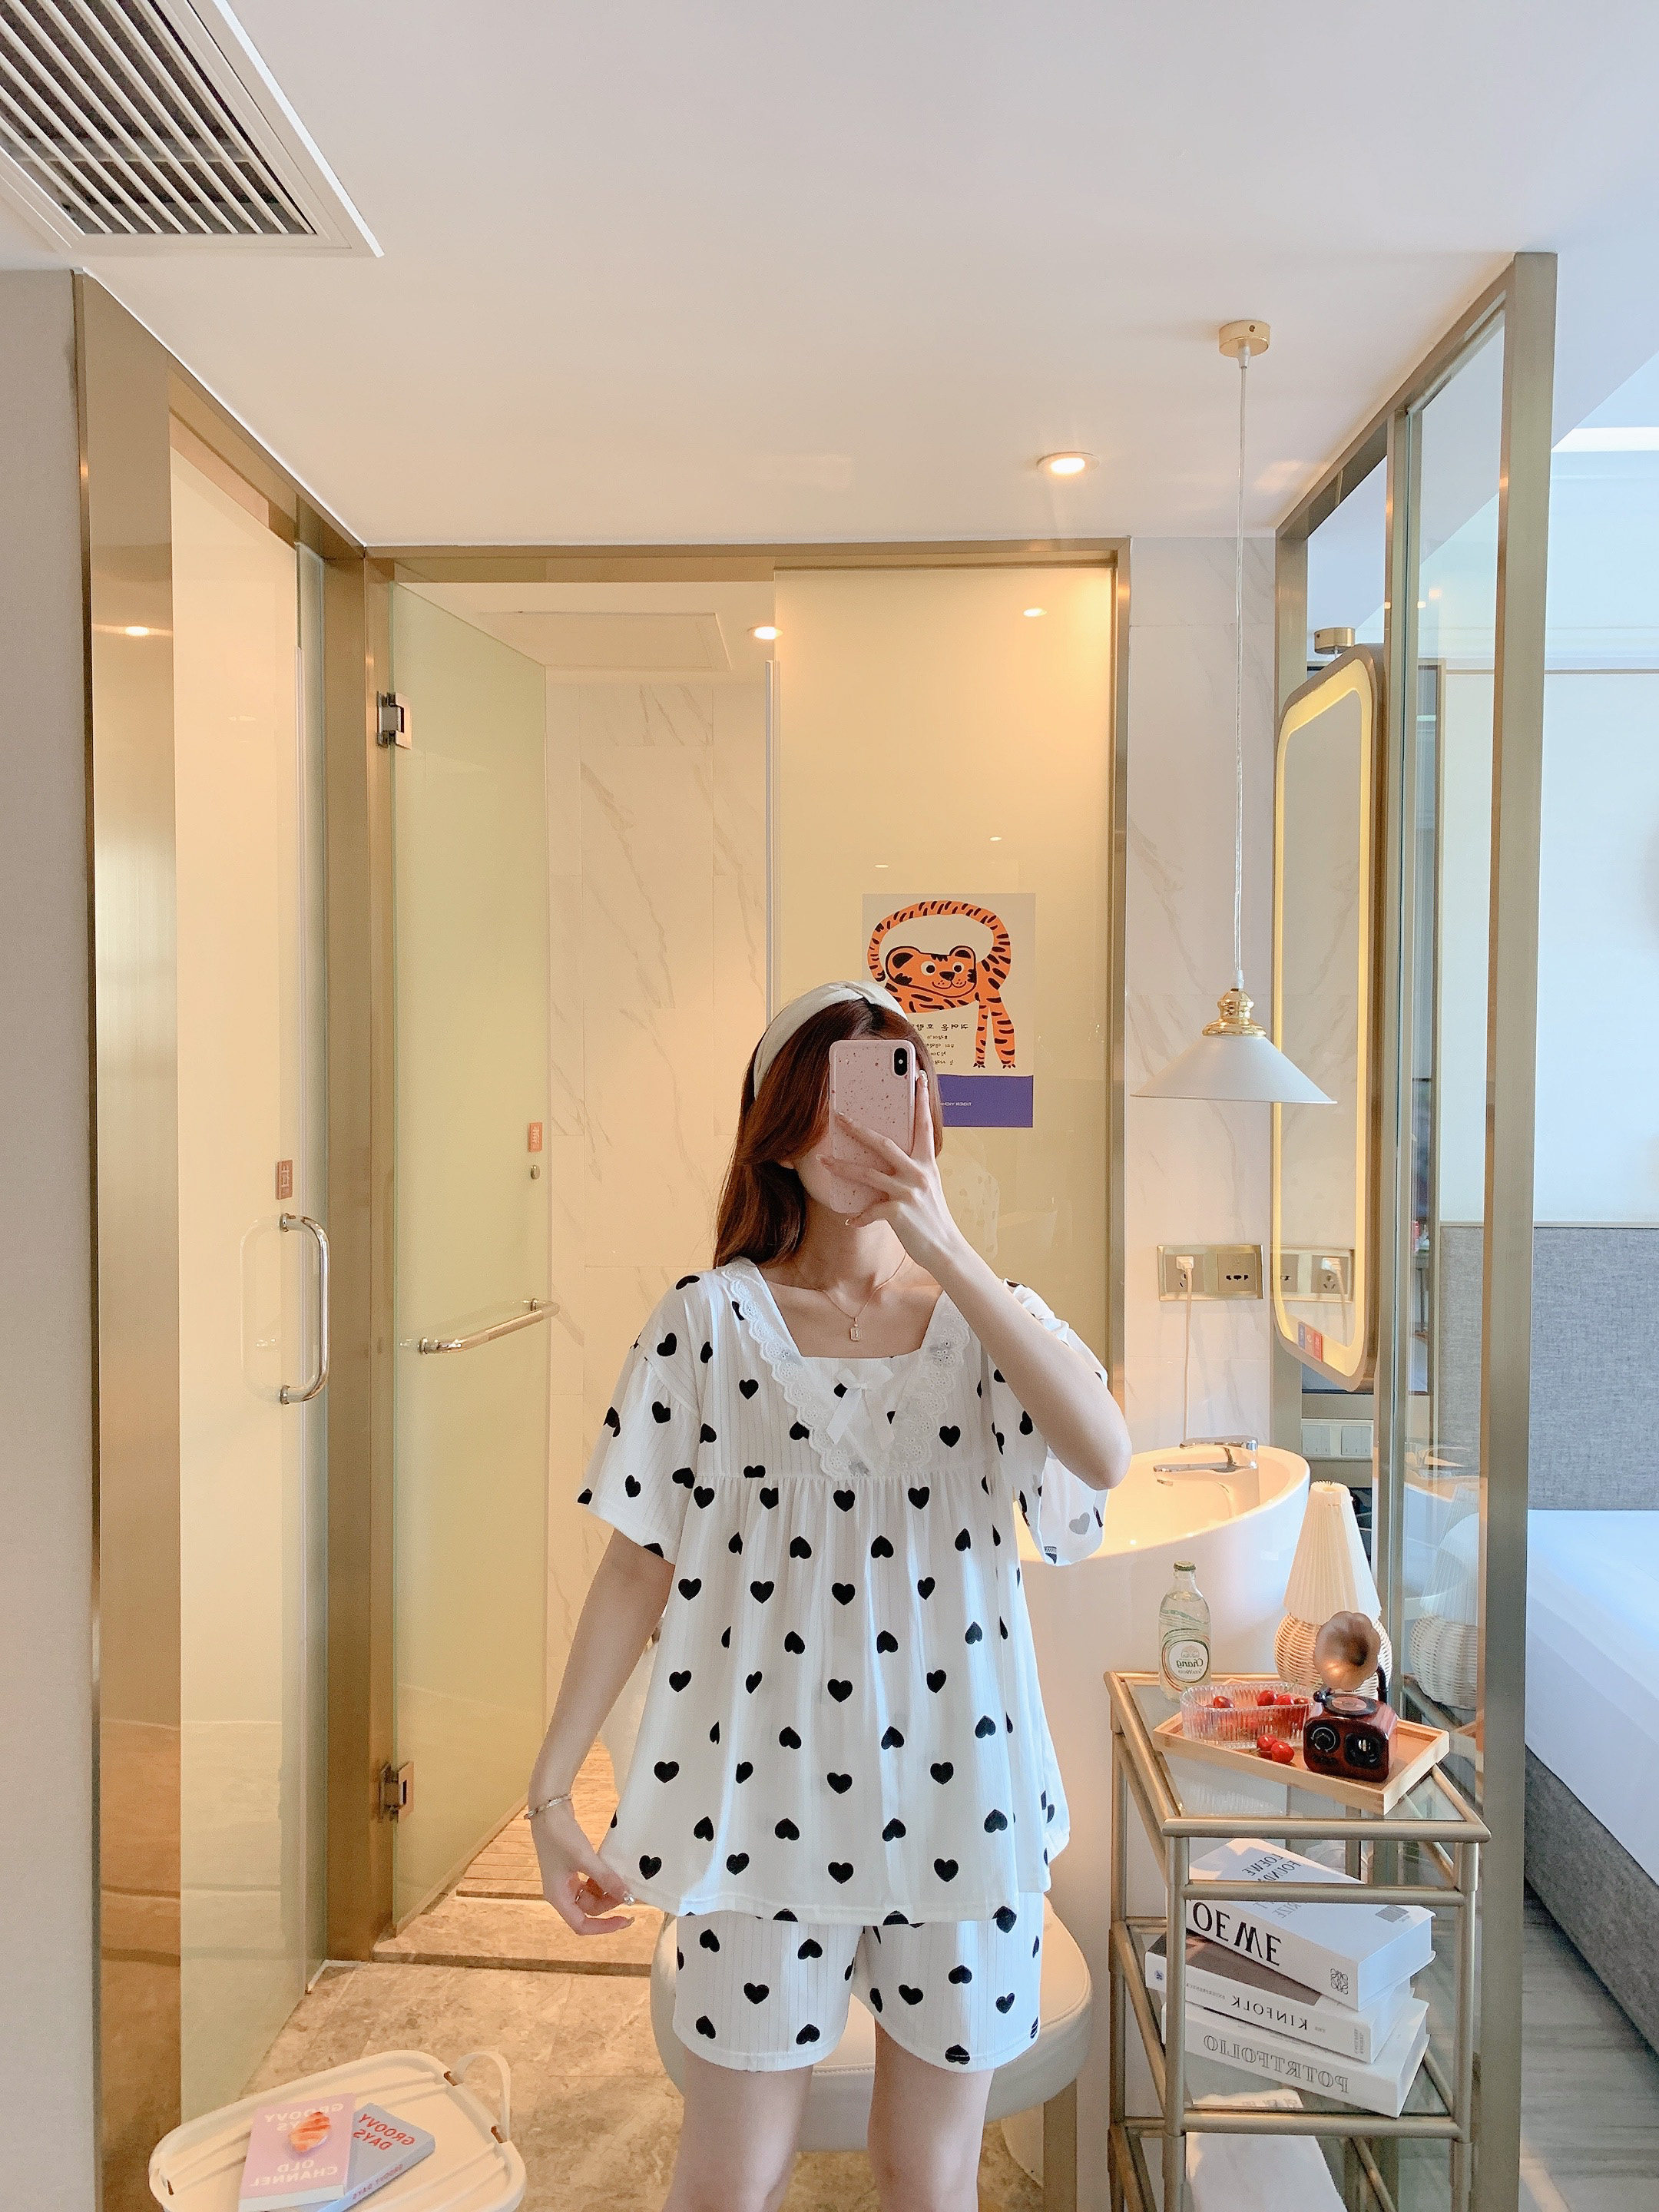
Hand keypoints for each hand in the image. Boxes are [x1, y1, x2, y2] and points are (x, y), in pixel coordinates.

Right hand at [530, 1800, 636, 1934]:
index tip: (625, 1919)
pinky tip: (611, 1871)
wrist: (548, 1808)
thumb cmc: (561, 1836)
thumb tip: (628, 1898)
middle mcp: (561, 1893)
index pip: (581, 1925)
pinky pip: (590, 1882)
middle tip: (628, 1889)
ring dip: (606, 1891)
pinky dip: (602, 1880)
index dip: (604, 1927)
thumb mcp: (585, 1858)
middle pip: (588, 1910)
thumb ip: (606, 1879)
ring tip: (622, 1879)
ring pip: (591, 1896)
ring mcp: (565, 1880)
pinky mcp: (571, 1868)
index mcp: (558, 1897)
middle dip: (608, 1903)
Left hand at [833, 1079, 966, 1273]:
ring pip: (867, 1174)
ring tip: (823, 1161)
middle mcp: (918, 1173)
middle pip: (883, 1143)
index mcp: (927, 1163)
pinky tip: (850, 1220)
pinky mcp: (898, 1212)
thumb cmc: (932, 1217)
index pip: (924, 1125)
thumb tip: (885, 1159)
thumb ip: (911, 1170)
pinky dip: (857, 1217)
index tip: (919, 1077)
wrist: (945, 1249)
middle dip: (858, 1128)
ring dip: (841, 1167)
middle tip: (839, 1115)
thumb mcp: (927, 1187)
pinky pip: (870, 1210)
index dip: (921, 1100)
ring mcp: (908, 1191)